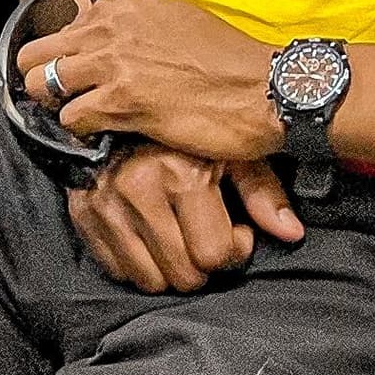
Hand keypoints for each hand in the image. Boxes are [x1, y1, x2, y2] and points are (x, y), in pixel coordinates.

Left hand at [19, 0, 288, 161]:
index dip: (66, 58)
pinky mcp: (122, 101)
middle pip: (36, 53)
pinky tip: (106, 136)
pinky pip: (70, 120)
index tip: (80, 78)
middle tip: (65, 102)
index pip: (63, 28)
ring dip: (57, 108)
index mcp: (124, 4)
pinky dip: (81, 133)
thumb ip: (136, 27)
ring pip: (41, 85)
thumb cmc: (231, 62)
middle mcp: (112, 25)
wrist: (268, 89)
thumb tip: (110, 43)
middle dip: (43, 80)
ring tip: (84, 121)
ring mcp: (114, 61)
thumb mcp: (177, 21)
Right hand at [60, 140, 306, 293]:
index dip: (234, 250)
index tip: (237, 233)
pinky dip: (138, 262)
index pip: (214, 254)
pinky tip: (151, 234)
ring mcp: (106, 202)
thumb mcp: (231, 147)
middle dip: (204, 265)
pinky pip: (116, 268)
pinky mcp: (81, 210)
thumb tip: (292, 233)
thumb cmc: (191, 124)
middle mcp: (139, 189)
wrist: (124, 94)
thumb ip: (262, 191)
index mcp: (181, 173)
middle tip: (208, 238)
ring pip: (149, 280)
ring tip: (181, 236)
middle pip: (183, 275)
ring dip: (170, 268)